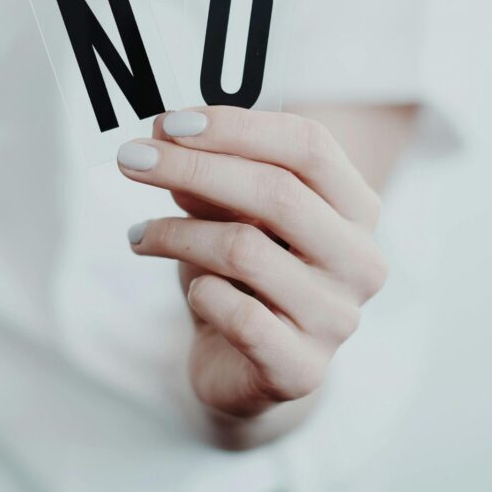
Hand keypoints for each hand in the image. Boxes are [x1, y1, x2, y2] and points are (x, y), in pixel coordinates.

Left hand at [117, 106, 387, 421]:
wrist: (246, 368)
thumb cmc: (242, 278)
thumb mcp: (227, 217)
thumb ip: (210, 179)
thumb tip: (166, 135)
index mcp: (356, 209)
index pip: (309, 146)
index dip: (237, 126)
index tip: (170, 123)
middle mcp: (361, 260)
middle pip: (277, 192)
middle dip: (192, 169)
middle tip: (131, 159)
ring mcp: (337, 318)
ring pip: (246, 250)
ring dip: (178, 234)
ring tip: (140, 234)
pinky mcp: (302, 369)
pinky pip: (239, 316)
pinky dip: (201, 294)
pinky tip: (191, 292)